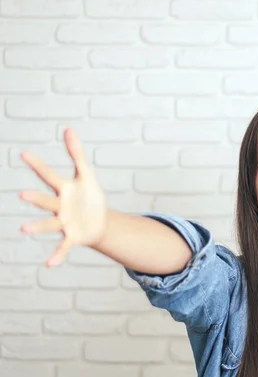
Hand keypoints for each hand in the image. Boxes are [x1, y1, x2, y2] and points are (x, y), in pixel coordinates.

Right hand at [20, 129, 107, 267]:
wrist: (99, 222)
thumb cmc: (89, 197)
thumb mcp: (87, 174)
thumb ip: (77, 153)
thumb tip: (69, 129)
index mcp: (64, 189)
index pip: (49, 175)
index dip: (38, 165)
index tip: (23, 154)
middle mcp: (60, 206)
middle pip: (47, 201)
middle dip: (37, 198)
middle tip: (23, 194)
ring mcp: (64, 222)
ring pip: (50, 224)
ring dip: (38, 226)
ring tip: (24, 228)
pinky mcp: (73, 236)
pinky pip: (63, 246)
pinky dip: (57, 255)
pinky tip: (49, 264)